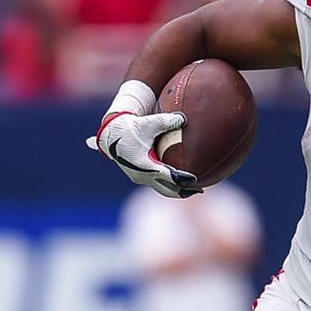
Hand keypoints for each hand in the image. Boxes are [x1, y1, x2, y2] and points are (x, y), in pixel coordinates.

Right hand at [86, 112, 201, 197]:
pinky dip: (169, 185)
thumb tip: (184, 119)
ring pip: (162, 189)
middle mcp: (142, 175)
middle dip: (183, 191)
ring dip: (177, 190)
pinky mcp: (140, 176)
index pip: (167, 177)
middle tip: (199, 188)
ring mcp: (140, 177)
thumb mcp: (148, 123)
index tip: (195, 179)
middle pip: (167, 189)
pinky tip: (180, 181)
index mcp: (144, 165)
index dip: (182, 179)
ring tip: (193, 189)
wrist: (111, 135)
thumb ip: (167, 121)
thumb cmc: (131, 128)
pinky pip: (157, 184)